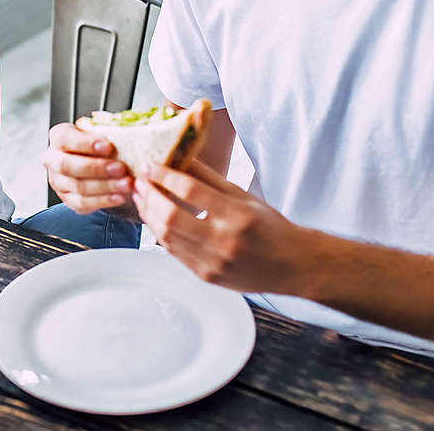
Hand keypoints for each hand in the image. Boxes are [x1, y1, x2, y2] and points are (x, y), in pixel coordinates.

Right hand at [41, 122, 132, 213]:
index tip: (108, 146)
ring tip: (126, 184)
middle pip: (67, 165)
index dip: (86, 143)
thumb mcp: (100, 130)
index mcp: (58, 136)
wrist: (96, 164)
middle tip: (120, 168)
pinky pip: (83, 203)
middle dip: (96, 168)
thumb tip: (113, 122)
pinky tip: (119, 197)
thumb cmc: (97, 144)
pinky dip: (103, 201)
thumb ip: (104, 125)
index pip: (66, 138)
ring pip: (77, 186)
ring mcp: (58, 181)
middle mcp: (52, 159)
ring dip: (105, 186)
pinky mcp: (67, 200)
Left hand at [133, 158, 312, 293]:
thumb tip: (181, 155)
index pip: (190, 191)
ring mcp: (213, 263)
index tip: (149, 165)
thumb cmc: (271, 227)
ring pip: (166, 236)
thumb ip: (209, 177)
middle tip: (139, 180)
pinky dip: (159, 232)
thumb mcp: (244, 196)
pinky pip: (173, 252)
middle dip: (148, 195)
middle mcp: (224, 241)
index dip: (164, 176)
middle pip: (171, 216)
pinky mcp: (206, 276)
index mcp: (237, 216)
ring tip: (141, 196)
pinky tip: (154, 218)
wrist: (294, 266)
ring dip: (148, 214)